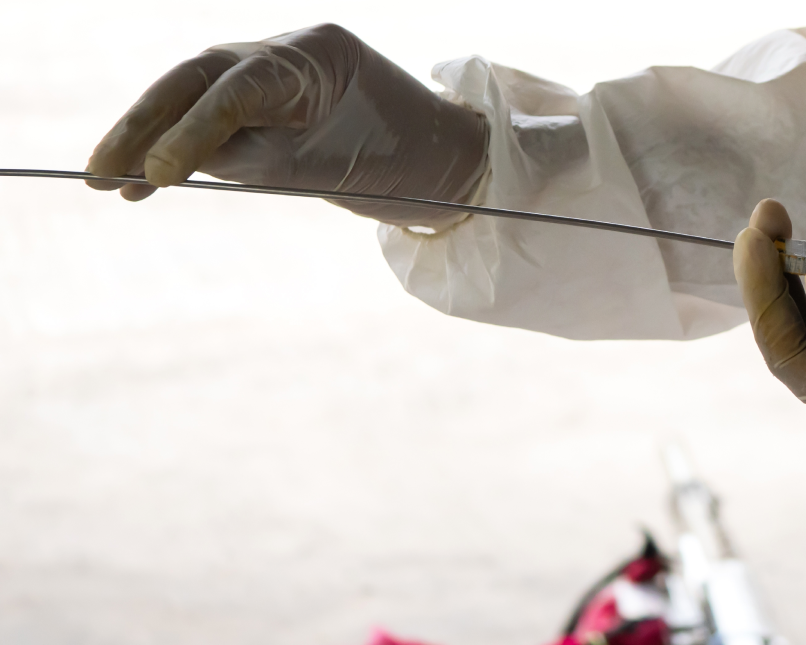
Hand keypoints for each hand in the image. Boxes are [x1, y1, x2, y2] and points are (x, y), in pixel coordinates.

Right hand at [85, 23, 487, 227]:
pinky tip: (139, 182)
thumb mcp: (331, 165)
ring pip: (189, 95)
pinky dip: (174, 148)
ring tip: (106, 182)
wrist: (441, 158)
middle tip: (102, 172)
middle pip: (196, 79)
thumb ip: (256, 157)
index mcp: (316, 55)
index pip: (239, 86)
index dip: (194, 131)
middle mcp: (283, 51)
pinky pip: (205, 116)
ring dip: (144, 138)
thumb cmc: (402, 159)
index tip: (162, 174)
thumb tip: (177, 160)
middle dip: (145, 126)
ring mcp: (267, 69)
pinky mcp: (259, 98)